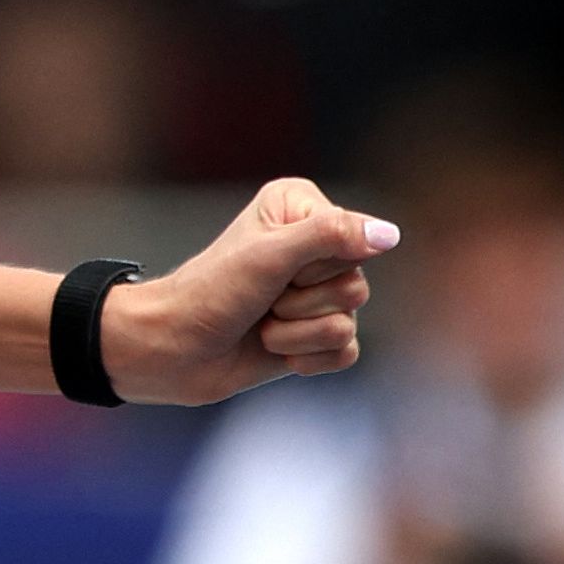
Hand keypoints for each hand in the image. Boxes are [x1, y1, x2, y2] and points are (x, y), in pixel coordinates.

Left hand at [102, 177, 399, 405]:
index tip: (269, 264)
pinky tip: (274, 349)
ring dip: (297, 332)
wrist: (173, 349)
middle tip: (262, 298)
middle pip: (356, 284)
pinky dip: (306, 357)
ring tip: (261, 323)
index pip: (351, 241)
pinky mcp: (315, 334)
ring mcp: (314, 291)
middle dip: (303, 302)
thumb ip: (330, 237)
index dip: (311, 265)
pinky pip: (346, 352)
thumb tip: (390, 234)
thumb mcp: (269, 256)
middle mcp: (312, 243)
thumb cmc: (210, 292)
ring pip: (351, 321)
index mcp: (298, 207)